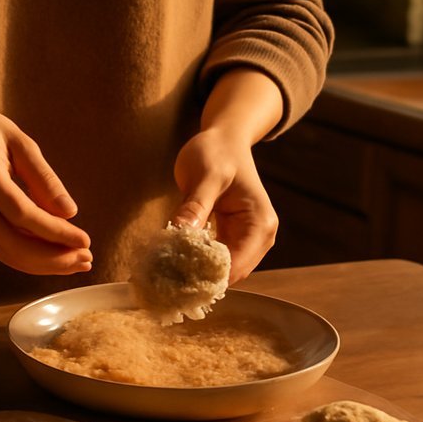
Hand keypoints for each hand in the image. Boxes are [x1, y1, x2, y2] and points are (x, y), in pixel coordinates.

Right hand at [0, 100, 91, 274]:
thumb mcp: (21, 142)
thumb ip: (45, 178)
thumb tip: (70, 213)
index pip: (21, 214)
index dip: (55, 232)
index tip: (85, 241)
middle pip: (14, 243)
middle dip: (54, 257)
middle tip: (88, 259)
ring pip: (8, 253)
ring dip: (46, 263)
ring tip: (79, 262)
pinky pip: (2, 250)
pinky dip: (31, 258)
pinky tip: (56, 256)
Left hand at [172, 128, 277, 282]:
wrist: (224, 140)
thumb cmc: (218, 152)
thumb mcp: (205, 175)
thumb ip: (195, 206)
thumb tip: (180, 236)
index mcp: (260, 224)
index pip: (235, 264)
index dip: (206, 276)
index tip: (173, 279)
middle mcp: (259, 238)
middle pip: (229, 274)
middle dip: (197, 279)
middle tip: (162, 280)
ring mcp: (245, 240)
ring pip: (219, 271)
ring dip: (194, 274)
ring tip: (163, 275)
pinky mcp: (229, 239)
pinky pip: (211, 260)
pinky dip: (193, 263)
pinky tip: (171, 263)